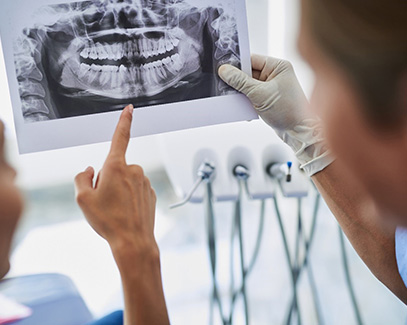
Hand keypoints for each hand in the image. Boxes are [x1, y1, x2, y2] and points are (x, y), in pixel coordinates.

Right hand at [74, 105, 156, 253]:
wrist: (133, 241)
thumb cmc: (108, 220)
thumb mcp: (83, 199)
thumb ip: (82, 178)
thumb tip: (90, 170)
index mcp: (116, 166)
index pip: (120, 137)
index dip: (124, 121)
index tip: (131, 108)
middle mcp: (134, 170)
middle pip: (114, 167)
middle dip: (107, 179)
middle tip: (104, 201)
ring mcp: (144, 181)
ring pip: (125, 180)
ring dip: (118, 189)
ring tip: (116, 209)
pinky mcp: (151, 192)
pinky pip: (135, 190)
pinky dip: (129, 198)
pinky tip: (126, 212)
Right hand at [219, 54, 333, 175]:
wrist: (298, 132)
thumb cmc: (288, 111)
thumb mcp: (260, 94)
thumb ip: (240, 82)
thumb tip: (224, 70)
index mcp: (278, 66)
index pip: (251, 59)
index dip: (236, 65)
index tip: (222, 70)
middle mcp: (275, 74)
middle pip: (248, 73)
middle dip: (237, 82)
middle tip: (226, 87)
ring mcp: (272, 87)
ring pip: (248, 86)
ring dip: (241, 93)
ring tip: (237, 100)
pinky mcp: (268, 99)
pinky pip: (251, 96)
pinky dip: (246, 101)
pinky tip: (245, 108)